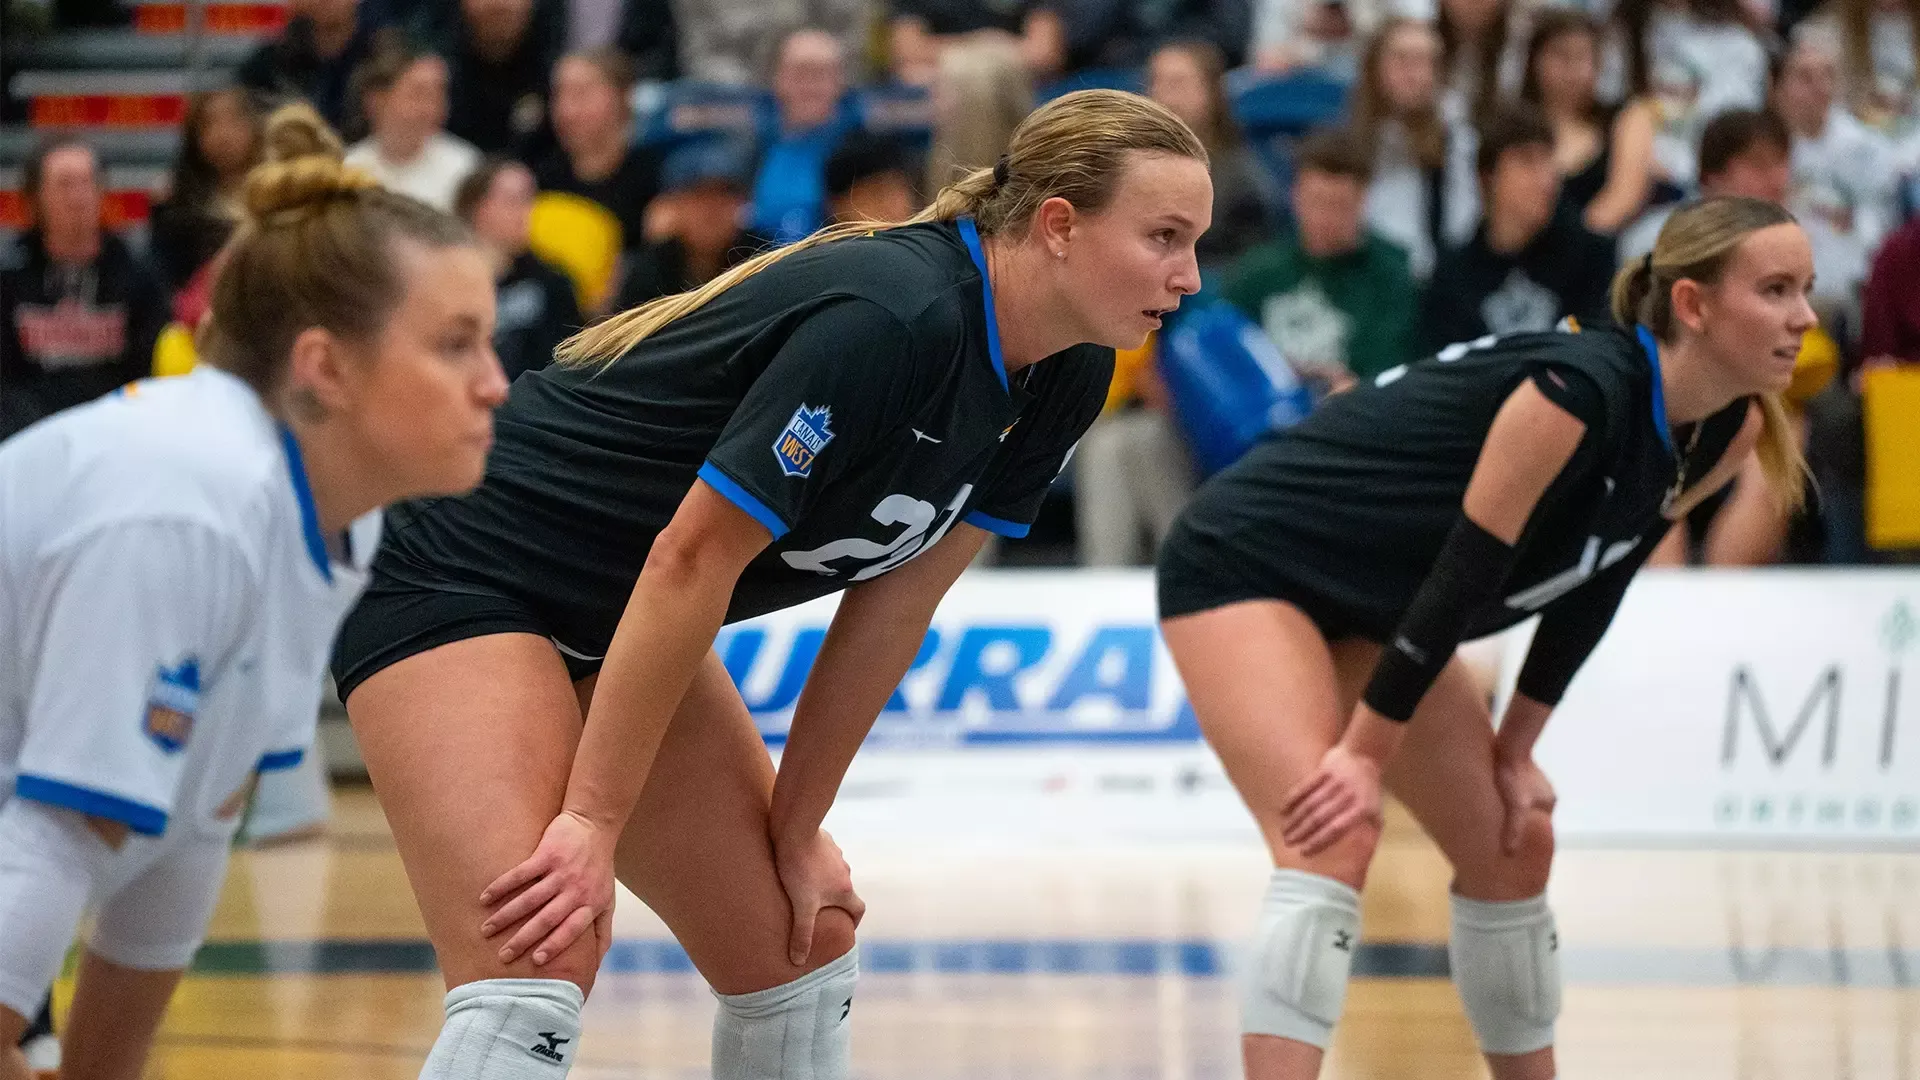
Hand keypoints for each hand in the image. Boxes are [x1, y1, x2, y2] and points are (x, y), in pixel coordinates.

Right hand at [479, 810, 617, 966]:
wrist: (595, 825)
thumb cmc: (600, 868)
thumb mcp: (608, 901)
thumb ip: (602, 932)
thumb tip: (596, 965)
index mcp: (590, 904)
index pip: (571, 930)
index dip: (554, 945)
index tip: (535, 961)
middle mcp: (575, 890)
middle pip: (546, 919)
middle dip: (523, 939)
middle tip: (503, 956)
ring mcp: (561, 872)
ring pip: (529, 899)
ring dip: (506, 916)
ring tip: (486, 930)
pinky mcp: (547, 854)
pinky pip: (520, 874)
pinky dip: (502, 886)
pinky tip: (485, 898)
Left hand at [773, 828, 865, 965]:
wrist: (795, 830)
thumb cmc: (799, 869)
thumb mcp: (801, 906)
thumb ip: (802, 933)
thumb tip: (798, 961)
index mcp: (844, 890)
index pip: (858, 910)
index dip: (853, 921)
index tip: (845, 926)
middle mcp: (845, 872)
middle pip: (845, 891)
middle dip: (835, 901)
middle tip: (820, 910)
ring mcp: (835, 854)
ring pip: (833, 872)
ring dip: (824, 881)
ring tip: (806, 887)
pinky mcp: (824, 841)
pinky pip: (823, 856)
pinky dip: (816, 863)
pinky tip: (799, 863)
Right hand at [1282, 743, 1382, 855]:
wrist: (1366, 753)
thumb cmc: (1368, 788)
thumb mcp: (1375, 810)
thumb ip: (1367, 830)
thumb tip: (1360, 854)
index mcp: (1361, 809)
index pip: (1336, 829)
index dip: (1319, 840)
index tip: (1304, 851)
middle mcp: (1347, 796)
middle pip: (1320, 818)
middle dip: (1302, 832)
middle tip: (1288, 843)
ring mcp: (1335, 782)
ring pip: (1310, 804)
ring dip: (1295, 818)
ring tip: (1284, 830)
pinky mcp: (1324, 770)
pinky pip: (1305, 786)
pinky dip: (1293, 798)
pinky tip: (1282, 809)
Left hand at [1492, 751, 1556, 855]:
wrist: (1509, 744)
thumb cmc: (1515, 776)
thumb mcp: (1516, 805)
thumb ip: (1514, 828)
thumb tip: (1510, 853)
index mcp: (1549, 802)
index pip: (1542, 826)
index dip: (1531, 836)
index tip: (1518, 846)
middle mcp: (1545, 792)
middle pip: (1533, 814)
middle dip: (1521, 824)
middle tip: (1503, 836)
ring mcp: (1533, 781)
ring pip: (1523, 803)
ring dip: (1512, 811)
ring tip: (1496, 821)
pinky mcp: (1519, 771)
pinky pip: (1514, 791)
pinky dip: (1507, 799)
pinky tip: (1494, 802)